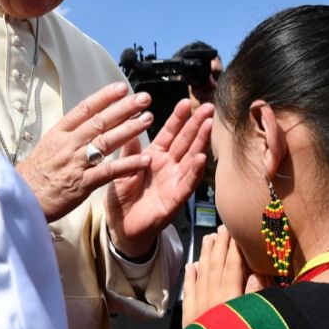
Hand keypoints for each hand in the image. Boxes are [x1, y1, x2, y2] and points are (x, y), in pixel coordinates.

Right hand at [17, 82, 155, 220]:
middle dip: (124, 108)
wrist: (21, 198)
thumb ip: (67, 135)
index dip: (104, 97)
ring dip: (130, 129)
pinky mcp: (82, 183)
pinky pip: (109, 172)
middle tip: (143, 98)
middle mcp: (68, 144)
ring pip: (107, 141)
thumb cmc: (34, 175)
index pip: (84, 109)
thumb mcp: (47, 146)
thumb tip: (85, 122)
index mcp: (59, 133)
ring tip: (147, 119)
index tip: (121, 88)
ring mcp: (76, 163)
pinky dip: (128, 165)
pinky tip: (144, 159)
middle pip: (100, 121)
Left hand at [104, 99, 213, 257]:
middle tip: (208, 107)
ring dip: (200, 142)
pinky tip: (201, 158)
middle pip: (185, 141)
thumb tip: (131, 124)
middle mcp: (168, 166)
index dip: (178, 118)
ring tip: (209, 125)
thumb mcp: (120, 168)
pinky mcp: (175, 199)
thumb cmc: (121, 198)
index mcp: (154, 156)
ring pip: (190, 158)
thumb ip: (128, 149)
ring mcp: (174, 182)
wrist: (121, 227)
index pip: (169, 133)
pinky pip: (186, 183)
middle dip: (196, 124)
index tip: (185, 102)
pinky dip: (194, 171)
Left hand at [181, 226, 266, 327]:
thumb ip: (256, 295)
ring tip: (207, 238)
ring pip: (201, 275)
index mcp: (230, 297)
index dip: (233, 246)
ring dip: (204, 255)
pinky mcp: (189, 321)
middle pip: (215, 265)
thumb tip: (258, 273)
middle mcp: (212, 298)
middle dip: (219, 244)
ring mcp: (199, 308)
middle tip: (221, 226)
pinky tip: (191, 266)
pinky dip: (190, 278)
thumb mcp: (255, 320)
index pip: (232, 265)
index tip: (234, 230)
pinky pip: (188, 293)